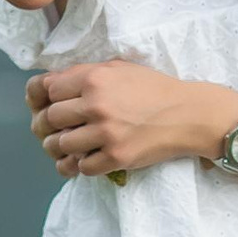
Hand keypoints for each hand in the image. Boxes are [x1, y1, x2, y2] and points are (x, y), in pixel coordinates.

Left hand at [28, 61, 234, 177]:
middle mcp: (97, 104)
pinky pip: (82, 167)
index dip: (51, 98)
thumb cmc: (153, 89)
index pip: (49, 90)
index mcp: (95, 78)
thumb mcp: (119, 69)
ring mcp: (106, 133)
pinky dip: (83, 165)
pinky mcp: (117, 157)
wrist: (188, 114)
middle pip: (51, 118)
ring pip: (61, 145)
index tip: (60, 104)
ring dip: (64, 148)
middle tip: (61, 128)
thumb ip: (86, 74)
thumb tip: (50, 85)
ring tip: (74, 146)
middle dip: (52, 125)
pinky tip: (91, 158)